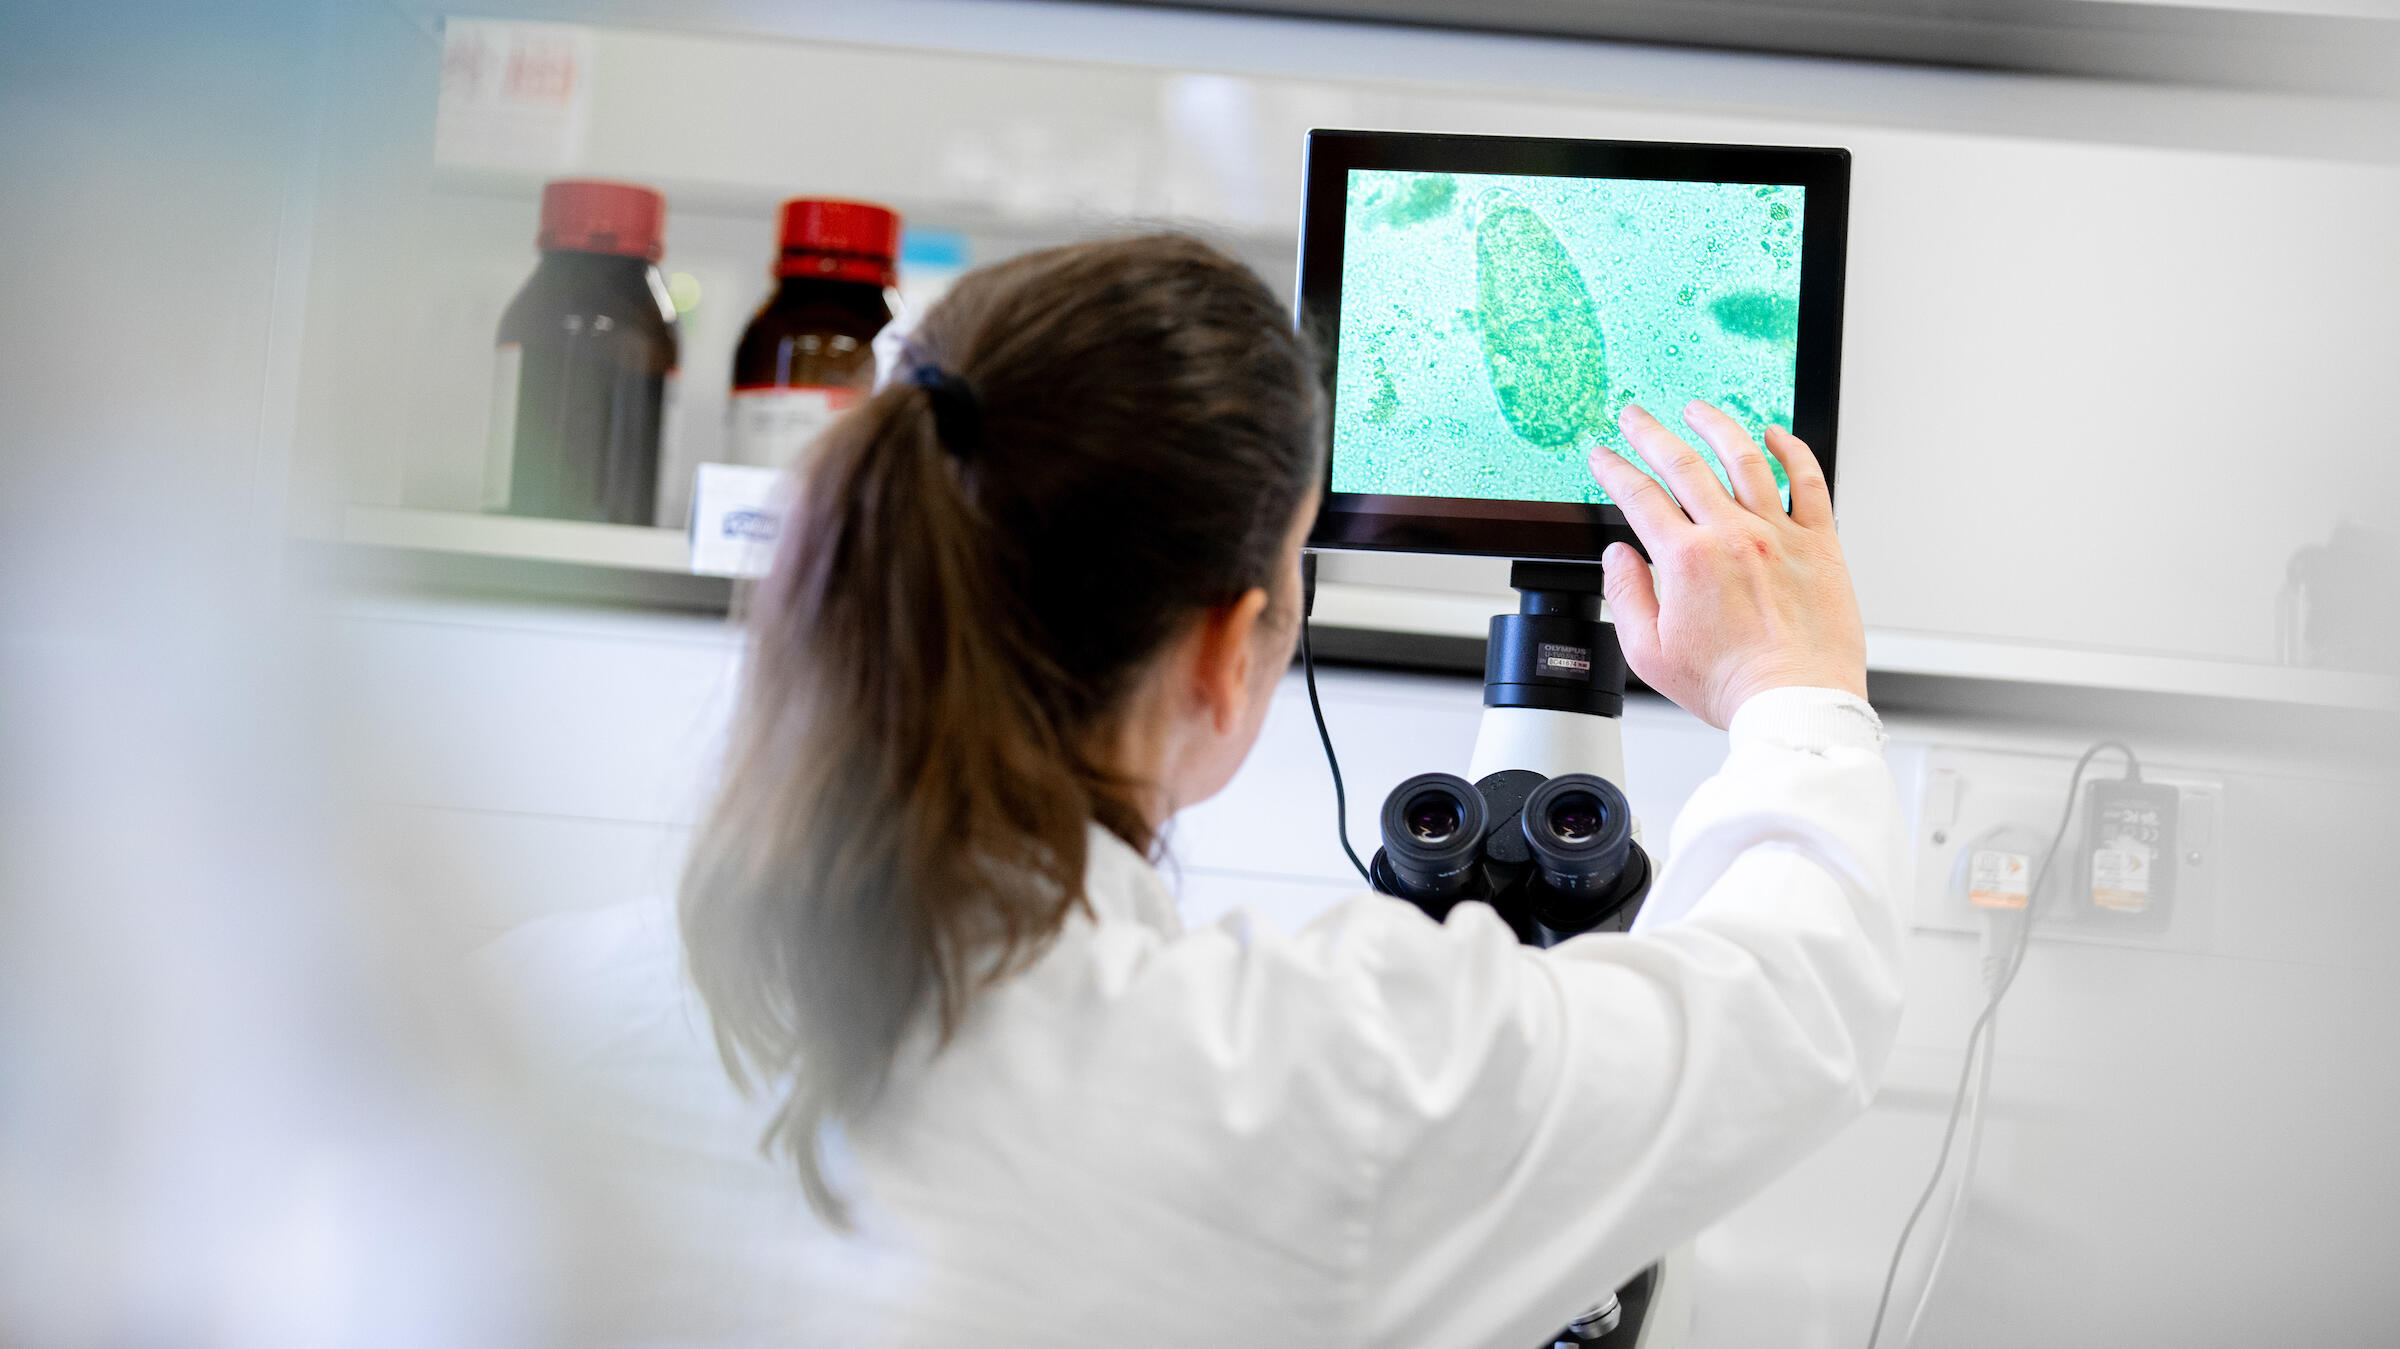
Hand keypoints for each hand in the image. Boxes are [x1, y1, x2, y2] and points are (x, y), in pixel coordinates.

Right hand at [1585, 401, 1866, 728]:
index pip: (1638, 496)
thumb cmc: (1729, 685)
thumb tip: (1619, 556)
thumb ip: (1627, 595)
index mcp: (1685, 560)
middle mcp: (1731, 535)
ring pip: (1744, 458)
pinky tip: (1776, 435)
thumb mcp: (1650, 653)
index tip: (1602, 455)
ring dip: (1716, 426)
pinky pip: (1806, 482)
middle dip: (1651, 433)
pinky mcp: (1819, 543)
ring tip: (1698, 409)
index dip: (1614, 469)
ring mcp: (1778, 534)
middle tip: (1635, 415)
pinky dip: (1791, 451)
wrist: (1795, 701)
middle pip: (1683, 464)